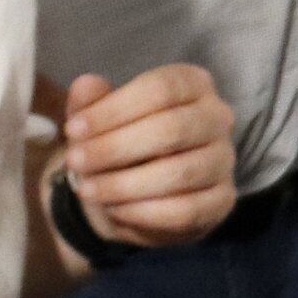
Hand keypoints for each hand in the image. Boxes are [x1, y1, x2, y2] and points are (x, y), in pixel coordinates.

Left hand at [60, 64, 240, 249]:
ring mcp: (224, 160)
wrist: (139, 192)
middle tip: (76, 161)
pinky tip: (114, 209)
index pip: (162, 88)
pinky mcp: (222, 199)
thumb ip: (90, 102)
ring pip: (180, 172)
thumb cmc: (121, 144)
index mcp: (194, 84)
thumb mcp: (99, 119)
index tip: (73, 129)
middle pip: (173, 128)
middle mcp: (218, 117)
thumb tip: (85, 84)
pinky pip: (185, 210)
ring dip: (124, 184)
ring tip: (87, 189)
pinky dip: (142, 212)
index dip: (114, 109)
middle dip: (115, 148)